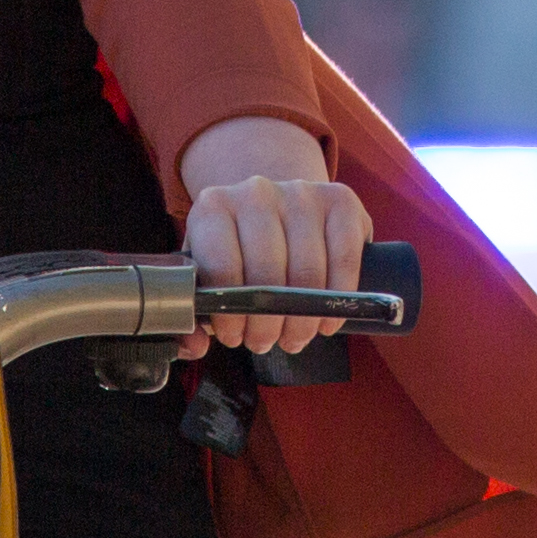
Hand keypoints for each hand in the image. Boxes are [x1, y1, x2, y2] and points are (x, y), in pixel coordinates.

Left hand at [185, 165, 370, 360]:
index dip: (230, 313)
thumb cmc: (238, 250)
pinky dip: (338, 297)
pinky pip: (344, 257)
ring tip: (294, 336)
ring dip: (302, 318)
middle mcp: (256, 191)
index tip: (234, 336)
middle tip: (266, 343)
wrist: (278, 208)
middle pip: (267, 272)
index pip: (222, 267)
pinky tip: (326, 320)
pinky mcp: (340, 199)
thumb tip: (196, 345)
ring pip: (307, 270)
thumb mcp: (206, 273)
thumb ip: (192, 312)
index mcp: (213, 207)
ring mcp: (301, 192)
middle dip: (267, 323)